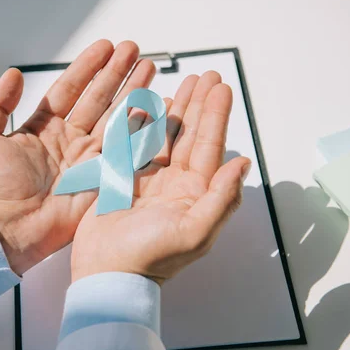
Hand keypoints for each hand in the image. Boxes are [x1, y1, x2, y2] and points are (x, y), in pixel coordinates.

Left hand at [0, 40, 155, 274]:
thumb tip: (13, 74)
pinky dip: (141, 127)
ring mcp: (89, 157)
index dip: (88, 67)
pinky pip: (125, 146)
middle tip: (134, 50)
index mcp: (44, 127)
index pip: (71, 88)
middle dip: (117, 73)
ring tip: (148, 69)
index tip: (106, 46)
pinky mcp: (103, 175)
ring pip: (116, 117)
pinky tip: (153, 107)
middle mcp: (70, 139)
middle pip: (99, 98)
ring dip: (133, 92)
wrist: (12, 229)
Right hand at [71, 71, 251, 284]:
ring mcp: (150, 181)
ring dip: (176, 110)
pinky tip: (151, 107)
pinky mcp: (125, 180)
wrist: (107, 272)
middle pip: (191, 136)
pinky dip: (143, 124)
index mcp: (196, 194)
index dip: (216, 116)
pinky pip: (137, 145)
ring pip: (166, 136)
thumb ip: (222, 198)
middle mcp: (176, 185)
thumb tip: (242, 164)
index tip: (220, 88)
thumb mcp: (195, 232)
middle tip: (207, 77)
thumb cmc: (151, 257)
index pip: (210, 147)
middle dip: (200, 105)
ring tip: (184, 84)